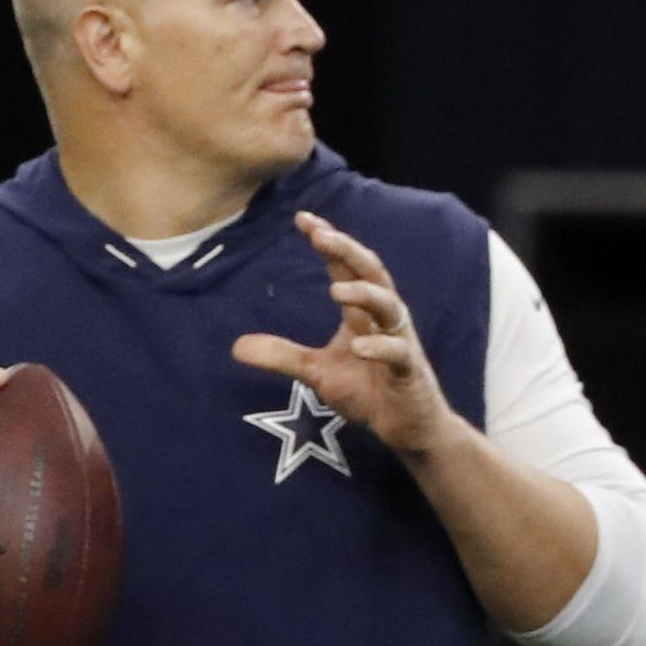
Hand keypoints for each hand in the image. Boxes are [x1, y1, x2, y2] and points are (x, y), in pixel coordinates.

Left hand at [232, 213, 457, 456]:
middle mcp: (384, 318)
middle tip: (321, 234)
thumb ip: (282, 356)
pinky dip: (380, 347)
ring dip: (364, 294)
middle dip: (348, 251)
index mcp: (362, 312)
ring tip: (336, 289)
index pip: (346, 267)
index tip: (302, 219)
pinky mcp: (410, 370)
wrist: (408, 427)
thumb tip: (236, 347)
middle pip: (371, 272)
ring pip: (389, 306)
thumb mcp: (318, 372)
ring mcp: (400, 341)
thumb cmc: (369, 392)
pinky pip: (399, 353)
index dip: (328, 242)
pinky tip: (359, 346)